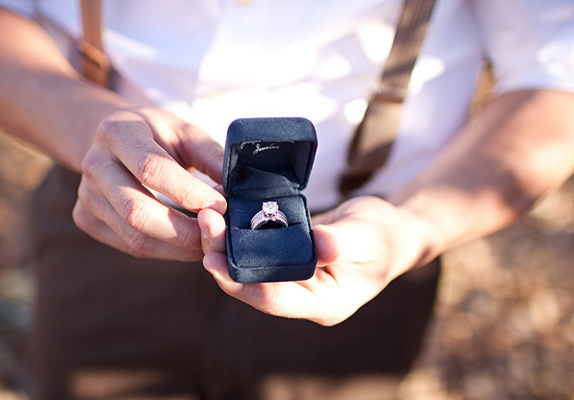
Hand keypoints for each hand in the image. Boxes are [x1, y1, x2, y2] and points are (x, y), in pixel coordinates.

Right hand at [73, 107, 226, 260]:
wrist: (113, 138)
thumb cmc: (158, 135)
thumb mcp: (186, 132)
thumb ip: (211, 157)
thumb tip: (239, 189)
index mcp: (117, 131)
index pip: (152, 168)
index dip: (189, 192)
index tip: (221, 205)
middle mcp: (94, 164)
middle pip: (138, 211)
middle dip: (185, 231)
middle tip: (218, 234)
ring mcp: (85, 195)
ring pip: (134, 237)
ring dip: (179, 247)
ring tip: (208, 242)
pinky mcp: (86, 219)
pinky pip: (130, 246)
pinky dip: (165, 251)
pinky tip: (188, 244)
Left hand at [199, 197, 431, 325]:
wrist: (390, 230)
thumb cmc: (384, 235)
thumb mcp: (367, 234)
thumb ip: (341, 241)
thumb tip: (318, 246)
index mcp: (325, 302)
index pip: (273, 300)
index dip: (241, 283)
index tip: (213, 260)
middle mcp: (304, 296)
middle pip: (254, 285)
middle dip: (225, 258)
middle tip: (206, 224)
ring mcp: (296, 280)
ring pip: (252, 269)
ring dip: (228, 245)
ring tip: (208, 216)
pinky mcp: (289, 261)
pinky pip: (260, 253)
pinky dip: (242, 236)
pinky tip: (227, 214)